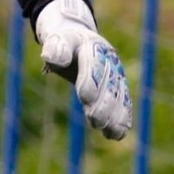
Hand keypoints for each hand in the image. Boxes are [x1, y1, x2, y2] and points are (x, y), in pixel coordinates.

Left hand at [32, 0, 132, 140]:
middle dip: (104, 103)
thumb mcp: (57, 40)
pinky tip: (116, 134)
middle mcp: (109, 60)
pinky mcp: (118, 87)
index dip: (91, 81)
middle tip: (95, 121)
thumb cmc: (64, 43)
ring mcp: (116, 74)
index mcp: (93, 46)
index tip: (85, 98)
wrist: (78, 39)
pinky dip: (121, 119)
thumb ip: (56, 47)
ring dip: (115, 115)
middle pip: (109, 83)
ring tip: (108, 131)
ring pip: (119, 95)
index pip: (94, 63)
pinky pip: (123, 103)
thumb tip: (51, 56)